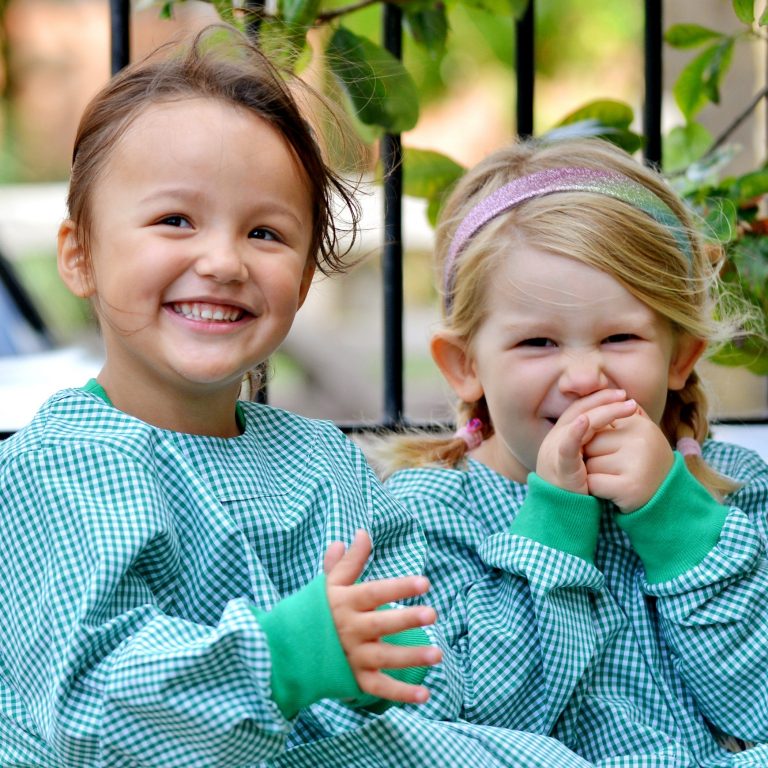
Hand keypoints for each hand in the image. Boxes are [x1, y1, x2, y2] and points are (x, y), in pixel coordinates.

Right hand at [323, 530, 441, 703]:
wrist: (285, 649)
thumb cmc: (315, 611)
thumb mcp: (328, 584)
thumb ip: (348, 562)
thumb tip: (363, 533)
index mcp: (345, 603)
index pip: (374, 592)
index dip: (398, 587)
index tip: (425, 582)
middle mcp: (349, 629)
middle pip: (380, 624)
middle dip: (406, 619)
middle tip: (432, 614)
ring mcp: (352, 655)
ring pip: (383, 657)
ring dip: (411, 657)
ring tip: (438, 654)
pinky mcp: (354, 678)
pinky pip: (378, 688)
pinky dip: (400, 695)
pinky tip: (424, 696)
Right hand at [536, 390, 637, 493]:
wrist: (563, 513)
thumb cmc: (578, 488)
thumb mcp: (587, 461)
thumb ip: (594, 444)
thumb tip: (617, 428)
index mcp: (561, 435)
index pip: (580, 408)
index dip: (600, 399)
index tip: (621, 394)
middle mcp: (554, 438)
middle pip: (580, 411)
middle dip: (604, 402)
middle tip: (626, 396)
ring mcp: (554, 450)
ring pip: (577, 423)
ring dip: (601, 413)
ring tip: (624, 406)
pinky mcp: (560, 465)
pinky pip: (566, 446)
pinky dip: (575, 432)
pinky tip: (587, 422)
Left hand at [584, 407, 673, 511]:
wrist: (666, 500)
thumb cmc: (645, 463)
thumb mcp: (639, 434)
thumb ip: (625, 414)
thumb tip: (611, 391)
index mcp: (640, 425)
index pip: (595, 424)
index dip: (592, 440)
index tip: (602, 450)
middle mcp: (641, 440)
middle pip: (589, 444)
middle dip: (590, 457)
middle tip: (610, 469)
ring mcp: (636, 464)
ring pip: (589, 465)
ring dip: (592, 475)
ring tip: (613, 479)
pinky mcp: (630, 487)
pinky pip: (593, 484)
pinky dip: (595, 490)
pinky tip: (609, 492)